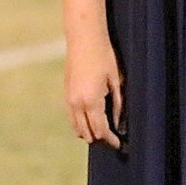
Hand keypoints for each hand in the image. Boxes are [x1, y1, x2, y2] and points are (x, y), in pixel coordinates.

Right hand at [65, 31, 123, 148]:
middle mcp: (76, 104)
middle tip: (114, 138)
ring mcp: (69, 101)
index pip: (100, 130)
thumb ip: (117, 103)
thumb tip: (119, 123)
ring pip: (77, 128)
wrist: (84, 39)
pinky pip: (72, 118)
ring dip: (90, 132)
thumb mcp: (115, 79)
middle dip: (101, 138)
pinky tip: (93, 118)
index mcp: (91, 101)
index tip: (119, 145)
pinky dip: (81, 123)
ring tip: (104, 129)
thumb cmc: (104, 56)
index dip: (110, 140)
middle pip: (87, 133)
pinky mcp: (66, 95)